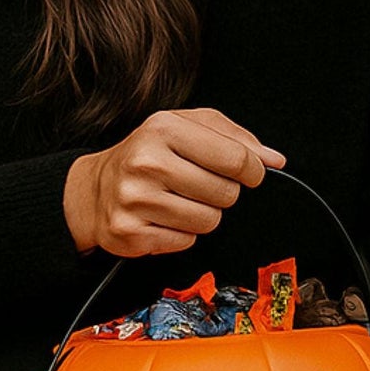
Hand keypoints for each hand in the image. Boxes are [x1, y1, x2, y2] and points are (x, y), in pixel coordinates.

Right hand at [63, 108, 285, 256]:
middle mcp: (146, 162)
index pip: (235, 158)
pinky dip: (181, 234)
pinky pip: (186, 242)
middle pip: (226, 194)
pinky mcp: (131, 233)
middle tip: (199, 185)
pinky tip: (163, 218)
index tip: (249, 173)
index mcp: (163, 128)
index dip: (252, 170)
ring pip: (209, 221)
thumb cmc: (148, 155)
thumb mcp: (187, 128)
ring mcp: (136, 200)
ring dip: (203, 215)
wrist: (94, 189)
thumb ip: (235, 138)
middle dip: (222, 193)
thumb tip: (275, 159)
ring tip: (179, 200)